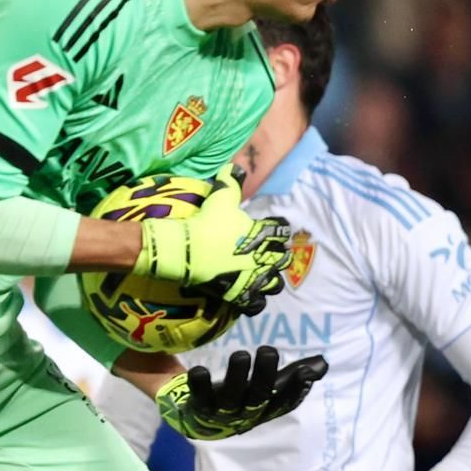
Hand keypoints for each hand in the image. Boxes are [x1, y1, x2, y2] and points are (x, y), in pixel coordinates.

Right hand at [136, 167, 292, 313]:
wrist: (187, 249)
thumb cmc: (206, 222)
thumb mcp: (220, 198)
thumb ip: (231, 182)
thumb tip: (237, 166)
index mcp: (261, 233)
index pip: (281, 230)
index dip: (279, 230)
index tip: (276, 231)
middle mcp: (263, 256)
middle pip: (283, 259)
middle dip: (279, 257)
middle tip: (270, 256)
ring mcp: (253, 277)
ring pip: (275, 284)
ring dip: (271, 281)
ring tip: (263, 278)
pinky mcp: (240, 293)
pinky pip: (257, 303)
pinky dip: (255, 301)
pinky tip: (251, 297)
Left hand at [155, 346, 326, 440]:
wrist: (202, 420)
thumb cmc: (243, 398)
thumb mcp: (269, 388)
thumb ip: (292, 376)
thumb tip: (323, 363)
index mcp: (266, 409)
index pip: (285, 402)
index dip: (296, 389)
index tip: (306, 371)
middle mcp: (246, 413)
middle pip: (258, 396)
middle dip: (264, 375)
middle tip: (268, 350)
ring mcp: (222, 412)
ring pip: (231, 396)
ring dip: (236, 376)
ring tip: (241, 354)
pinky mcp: (199, 407)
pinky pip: (199, 397)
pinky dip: (199, 385)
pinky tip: (199, 371)